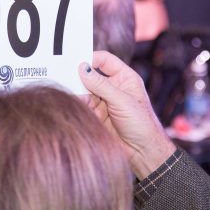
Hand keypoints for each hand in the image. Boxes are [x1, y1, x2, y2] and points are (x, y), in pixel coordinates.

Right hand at [79, 51, 175, 179]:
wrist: (142, 151)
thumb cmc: (141, 123)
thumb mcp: (122, 100)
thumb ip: (101, 84)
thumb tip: (83, 68)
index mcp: (124, 78)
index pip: (105, 60)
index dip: (91, 58)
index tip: (77, 61)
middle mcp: (113, 87)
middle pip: (91, 75)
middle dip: (80, 76)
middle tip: (66, 75)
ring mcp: (104, 101)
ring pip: (85, 90)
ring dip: (77, 91)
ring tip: (70, 93)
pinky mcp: (97, 114)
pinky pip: (83, 104)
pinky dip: (77, 103)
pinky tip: (74, 103)